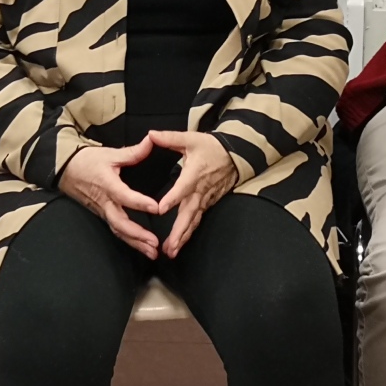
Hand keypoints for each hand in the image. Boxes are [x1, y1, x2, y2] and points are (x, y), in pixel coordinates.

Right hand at [60, 139, 164, 258]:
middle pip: (120, 223)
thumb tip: (152, 141)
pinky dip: (129, 240)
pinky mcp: (102, 215)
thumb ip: (133, 152)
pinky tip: (141, 247)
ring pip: (118, 230)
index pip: (125, 196)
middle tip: (154, 243)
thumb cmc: (87, 161)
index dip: (140, 202)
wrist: (65, 170)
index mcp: (107, 184)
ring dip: (135, 243)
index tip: (157, 207)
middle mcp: (105, 202)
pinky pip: (116, 230)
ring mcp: (102, 211)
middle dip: (138, 235)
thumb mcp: (110, 154)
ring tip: (152, 252)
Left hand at [147, 130, 240, 257]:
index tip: (160, 209)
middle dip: (179, 231)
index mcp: (194, 173)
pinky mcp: (208, 204)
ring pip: (194, 221)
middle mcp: (200, 190)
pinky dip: (189, 233)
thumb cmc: (211, 147)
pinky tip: (180, 243)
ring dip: (183, 237)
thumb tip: (150, 135)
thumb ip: (169, 138)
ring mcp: (206, 199)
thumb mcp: (190, 138)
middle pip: (189, 213)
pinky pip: (198, 220)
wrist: (235, 155)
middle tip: (168, 246)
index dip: (173, 198)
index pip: (183, 188)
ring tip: (171, 251)